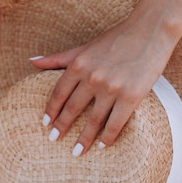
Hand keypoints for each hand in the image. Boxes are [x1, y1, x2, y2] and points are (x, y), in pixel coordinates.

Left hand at [31, 18, 176, 155]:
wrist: (150, 31)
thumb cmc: (115, 39)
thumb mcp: (83, 48)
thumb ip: (57, 58)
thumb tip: (31, 61)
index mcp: (78, 65)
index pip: (58, 93)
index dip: (51, 110)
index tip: (45, 124)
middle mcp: (92, 77)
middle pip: (72, 108)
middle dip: (62, 126)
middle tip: (53, 140)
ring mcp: (112, 88)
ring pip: (93, 120)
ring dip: (84, 138)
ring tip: (76, 151)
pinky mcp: (132, 96)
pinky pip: (116, 122)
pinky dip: (108, 137)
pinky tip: (102, 145)